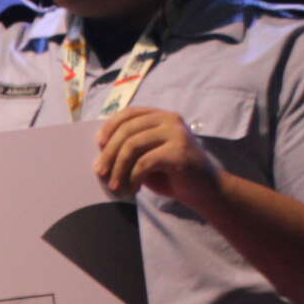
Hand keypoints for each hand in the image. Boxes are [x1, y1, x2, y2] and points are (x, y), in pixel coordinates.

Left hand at [95, 107, 221, 207]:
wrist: (205, 190)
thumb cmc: (173, 174)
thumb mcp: (148, 156)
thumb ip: (131, 148)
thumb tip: (100, 151)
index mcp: (162, 117)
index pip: (129, 113)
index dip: (110, 127)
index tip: (98, 145)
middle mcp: (170, 120)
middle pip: (127, 130)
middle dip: (108, 153)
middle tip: (100, 172)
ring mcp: (176, 134)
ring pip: (133, 145)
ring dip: (118, 168)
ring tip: (114, 186)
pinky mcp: (179, 152)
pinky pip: (144, 163)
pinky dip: (133, 178)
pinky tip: (133, 190)